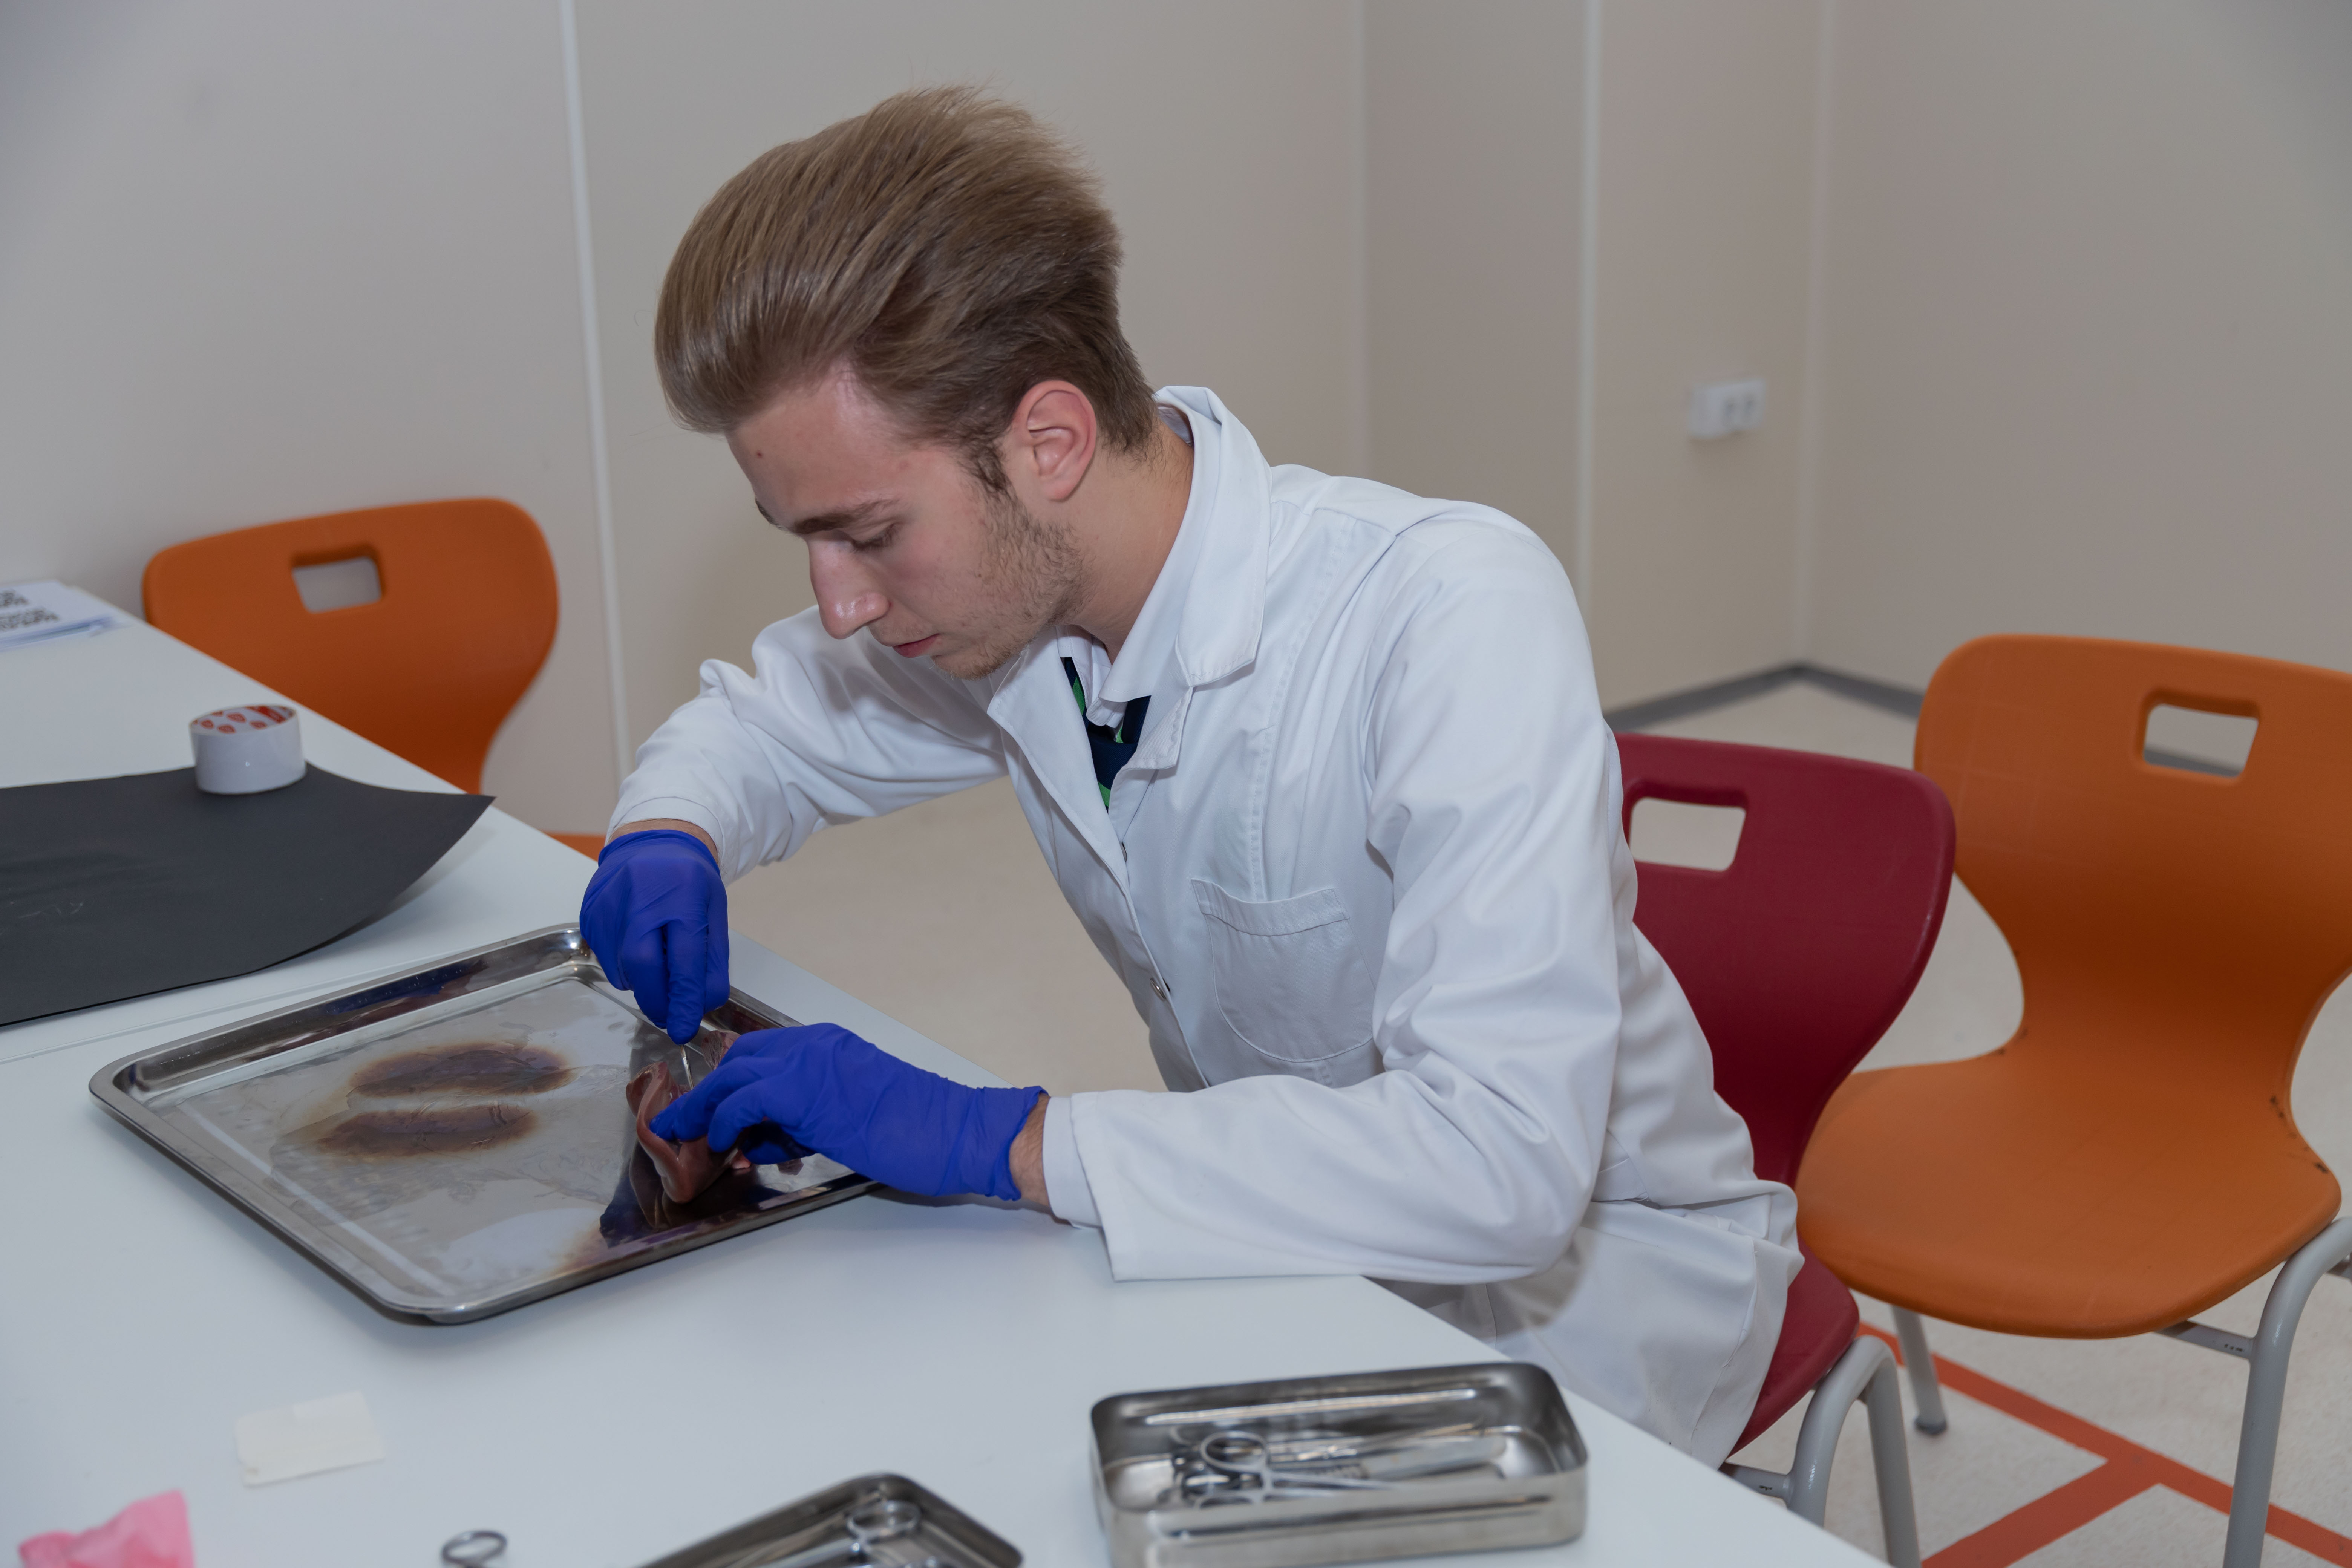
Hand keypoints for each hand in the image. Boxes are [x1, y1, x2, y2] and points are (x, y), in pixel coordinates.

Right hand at [581, 828, 729, 1042]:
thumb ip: (710, 961)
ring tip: (657, 958)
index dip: (683, 1000)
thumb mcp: (713, 913)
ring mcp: (609, 904)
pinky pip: (605, 957)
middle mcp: (640, 897)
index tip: (683, 1028)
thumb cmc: (688, 881)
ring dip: (642, 981)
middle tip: (667, 1015)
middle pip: (641, 966)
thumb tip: (700, 1007)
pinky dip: (623, 965)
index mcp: (682, 894)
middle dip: (656, 1000)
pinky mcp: (589, 913)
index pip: (683, 959)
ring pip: (621, 968)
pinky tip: (636, 942)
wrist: (653, 840)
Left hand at [650, 1024, 1043, 1199]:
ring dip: (703, 1108)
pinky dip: (726, 1121)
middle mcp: (815, 1045)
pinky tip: (726, 1144)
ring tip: (684, 1137)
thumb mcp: (849, 1116)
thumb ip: (804, 1120)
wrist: (956, 1130)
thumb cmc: (916, 1130)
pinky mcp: (807, 1093)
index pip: (760, 1054)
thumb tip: (760, 1139)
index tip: (706, 1112)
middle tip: (680, 1124)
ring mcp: (810, 1064)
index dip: (726, 1083)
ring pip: (733, 1074)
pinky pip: (745, 1100)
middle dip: (704, 1093)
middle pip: (737, 1059)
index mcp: (828, 1045)